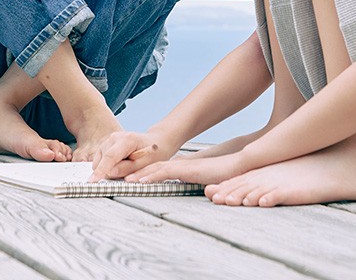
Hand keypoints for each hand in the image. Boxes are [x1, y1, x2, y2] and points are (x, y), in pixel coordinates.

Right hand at [88, 130, 174, 179]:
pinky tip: (121, 163)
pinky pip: (101, 159)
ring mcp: (109, 139)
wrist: (156, 142)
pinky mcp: (107, 144)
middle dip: (108, 171)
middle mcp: (115, 137)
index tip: (92, 181)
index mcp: (126, 140)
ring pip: (99, 160)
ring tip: (126, 166)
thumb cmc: (153, 153)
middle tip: (126, 172)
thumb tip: (109, 173)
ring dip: (108, 168)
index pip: (110, 157)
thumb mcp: (145, 164)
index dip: (101, 170)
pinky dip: (107, 165)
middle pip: (102, 159)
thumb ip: (126, 169)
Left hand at [127, 151, 248, 185]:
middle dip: (135, 173)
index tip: (128, 180)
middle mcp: (178, 165)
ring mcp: (181, 166)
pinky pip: (164, 172)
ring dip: (138, 175)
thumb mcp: (203, 181)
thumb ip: (193, 183)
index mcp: (180, 169)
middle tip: (119, 179)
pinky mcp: (186, 169)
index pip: (157, 171)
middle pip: (152, 168)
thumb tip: (191, 190)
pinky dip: (150, 177)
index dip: (142, 175)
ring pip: (154, 169)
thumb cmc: (222, 175)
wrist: (236, 165)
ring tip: (123, 181)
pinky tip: (139, 181)